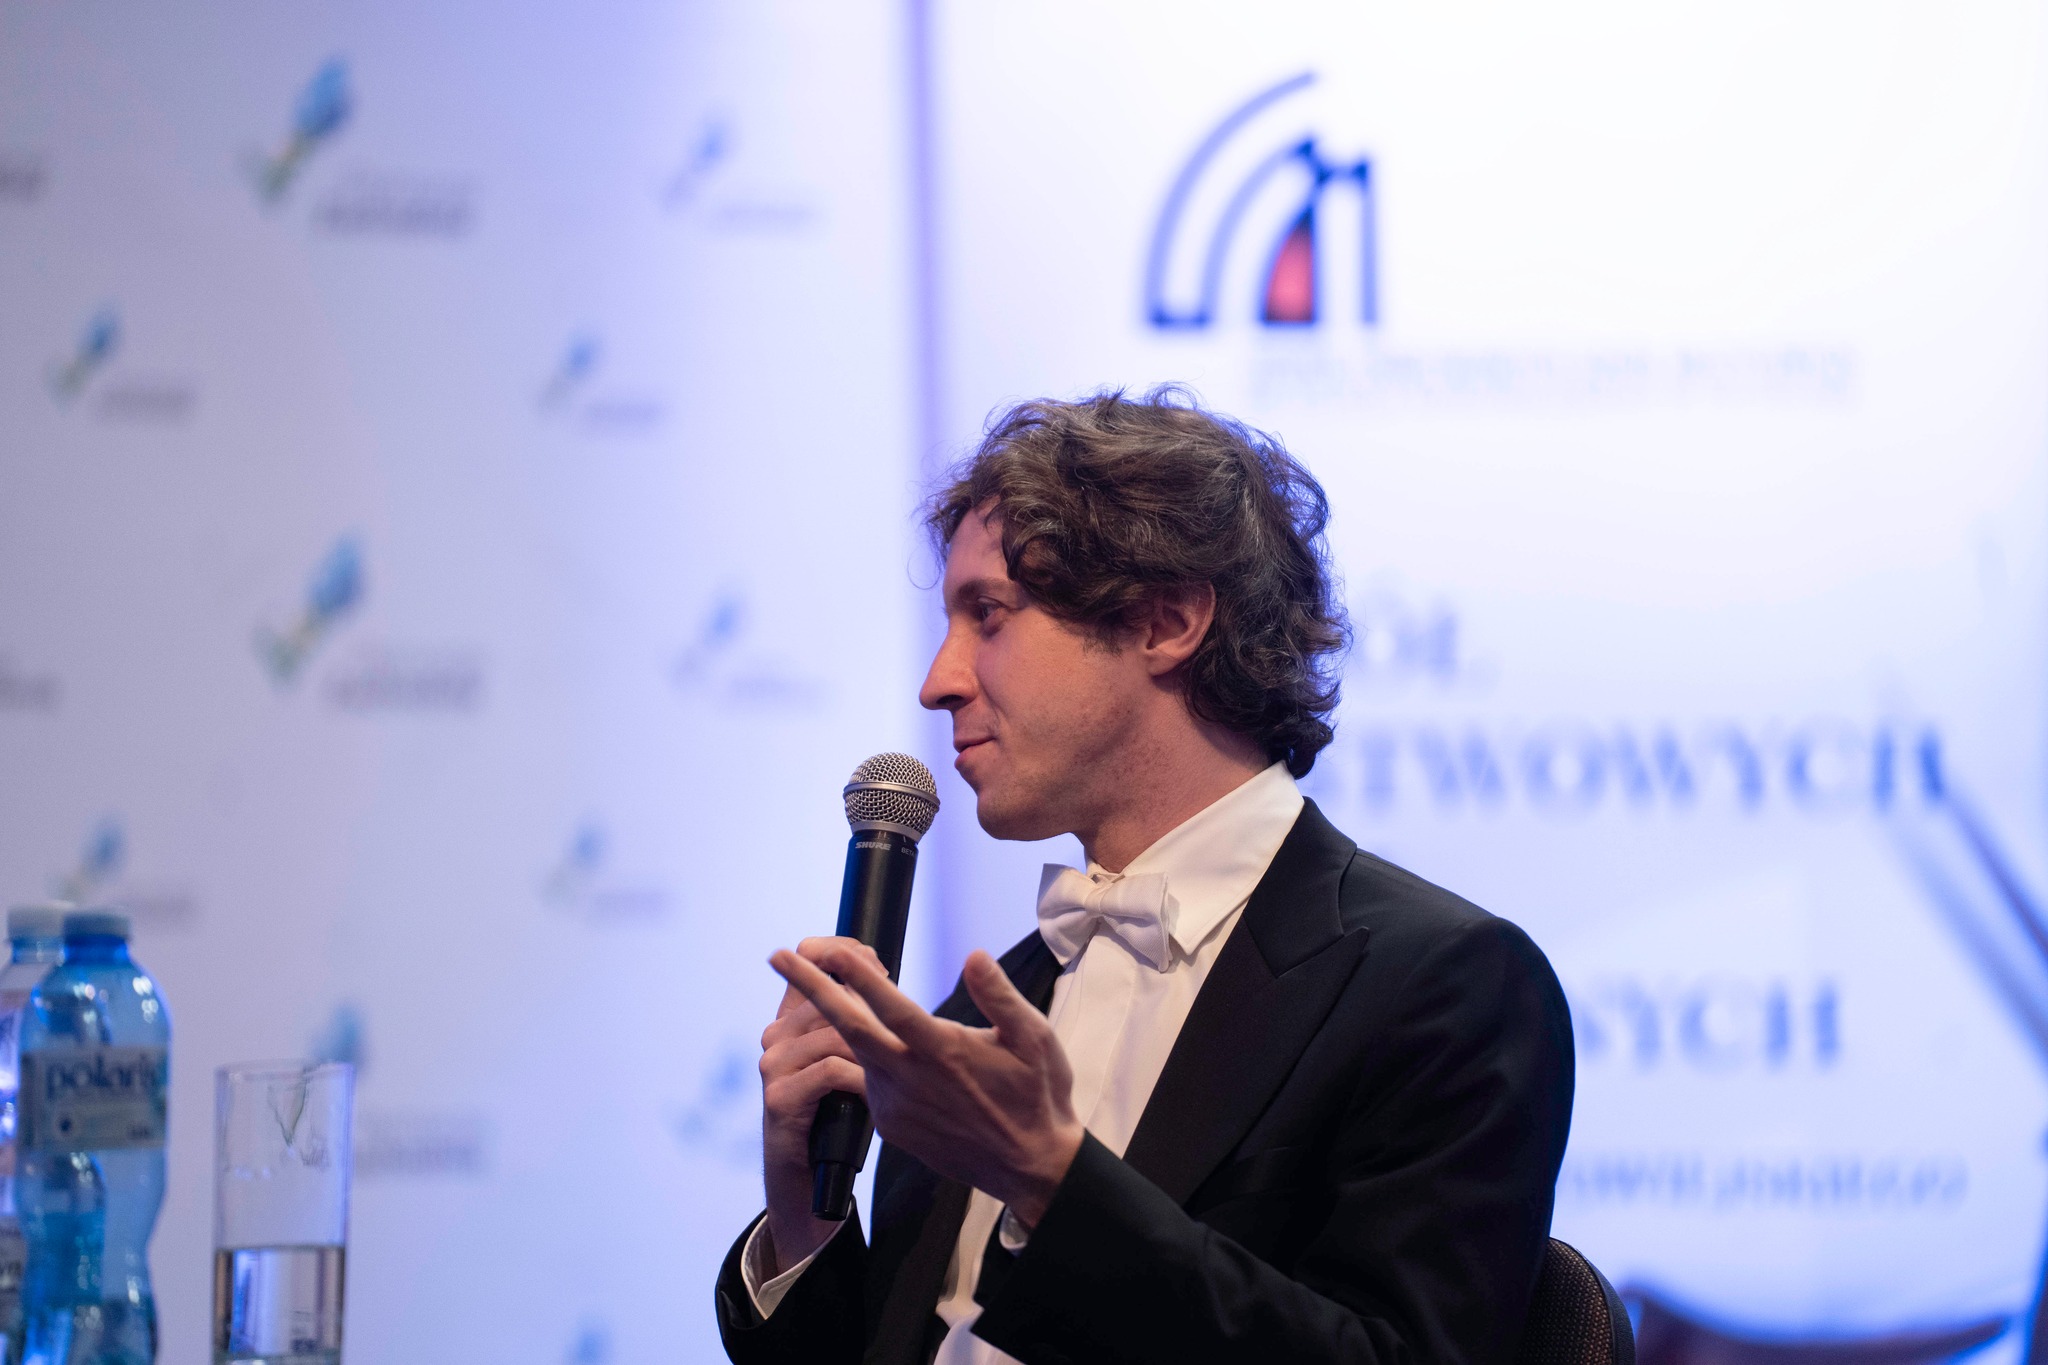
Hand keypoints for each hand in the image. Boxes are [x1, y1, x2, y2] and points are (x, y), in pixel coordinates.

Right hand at [757, 936, 879, 1274]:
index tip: (876, 958)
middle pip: (830, 995)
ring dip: (870, 1050)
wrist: (812, 1187)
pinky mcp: (779, 1100)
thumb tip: (882, 977)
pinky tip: (872, 1094)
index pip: (811, 960)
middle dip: (870, 1005)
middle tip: (897, 1026)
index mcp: (793, 1019)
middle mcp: (776, 1036)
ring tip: (888, 1072)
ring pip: (834, 1033)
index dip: (842, 951)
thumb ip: (856, 1021)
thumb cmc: (840, 1119)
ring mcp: (773, 1067)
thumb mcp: (851, 1062)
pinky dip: (858, 1080)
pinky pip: (829, 1071)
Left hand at [769, 941, 1084, 1228]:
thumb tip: (974, 955)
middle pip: (848, 1027)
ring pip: (857, 1053)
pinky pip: (867, 1081)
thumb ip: (1000, 996)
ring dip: (832, 1019)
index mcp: (944, 1053)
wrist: (1030, 1166)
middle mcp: (911, 1080)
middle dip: (809, 988)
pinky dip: (855, 1054)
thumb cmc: (1037, 1096)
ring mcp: (896, 1106)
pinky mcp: (891, 1126)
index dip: (858, 976)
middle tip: (777, 955)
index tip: (830, 949)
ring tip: (814, 984)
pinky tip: (858, 1035)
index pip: (890, 1007)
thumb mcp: (1035, 1039)